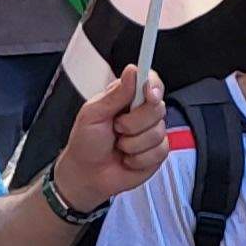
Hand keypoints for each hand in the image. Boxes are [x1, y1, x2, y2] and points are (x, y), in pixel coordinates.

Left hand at [51, 68, 167, 212]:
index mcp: (127, 97)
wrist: (87, 174)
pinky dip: (139, 158)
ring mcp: (151, 132)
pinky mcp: (157, 153)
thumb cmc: (85, 142)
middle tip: (116, 128)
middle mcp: (142, 112)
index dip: (153, 85)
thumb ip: (116, 94)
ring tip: (119, 145)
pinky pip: (159, 152)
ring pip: (158, 132)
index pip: (150, 81)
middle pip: (158, 107)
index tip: (148, 93)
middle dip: (134, 122)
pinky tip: (128, 158)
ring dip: (133, 143)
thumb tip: (132, 71)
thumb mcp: (93, 114)